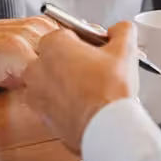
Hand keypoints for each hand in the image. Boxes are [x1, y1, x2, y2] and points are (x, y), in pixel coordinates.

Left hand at [22, 21, 138, 151]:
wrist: (106, 129)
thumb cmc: (109, 93)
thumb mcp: (125, 50)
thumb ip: (122, 30)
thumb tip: (120, 30)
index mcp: (53, 44)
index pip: (67, 33)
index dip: (86, 42)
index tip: (97, 51)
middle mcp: (37, 66)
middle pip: (56, 56)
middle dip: (74, 61)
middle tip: (96, 70)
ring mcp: (35, 92)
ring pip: (52, 79)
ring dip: (67, 82)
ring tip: (92, 89)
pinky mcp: (40, 114)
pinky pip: (52, 101)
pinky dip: (64, 102)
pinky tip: (84, 104)